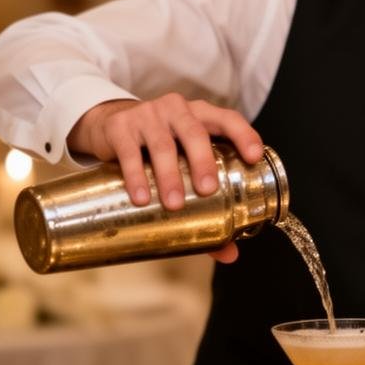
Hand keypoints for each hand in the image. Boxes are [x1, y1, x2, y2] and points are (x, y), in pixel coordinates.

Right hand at [66, 95, 263, 263]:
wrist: (111, 126)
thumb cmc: (161, 147)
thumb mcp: (184, 164)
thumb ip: (209, 204)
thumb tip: (229, 253)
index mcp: (202, 116)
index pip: (228, 119)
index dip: (244, 135)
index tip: (253, 157)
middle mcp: (178, 110)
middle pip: (195, 132)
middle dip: (203, 161)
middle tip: (208, 189)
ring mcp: (148, 116)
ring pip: (162, 144)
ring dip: (169, 175)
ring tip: (173, 204)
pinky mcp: (121, 128)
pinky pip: (129, 152)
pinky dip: (136, 175)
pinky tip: (141, 197)